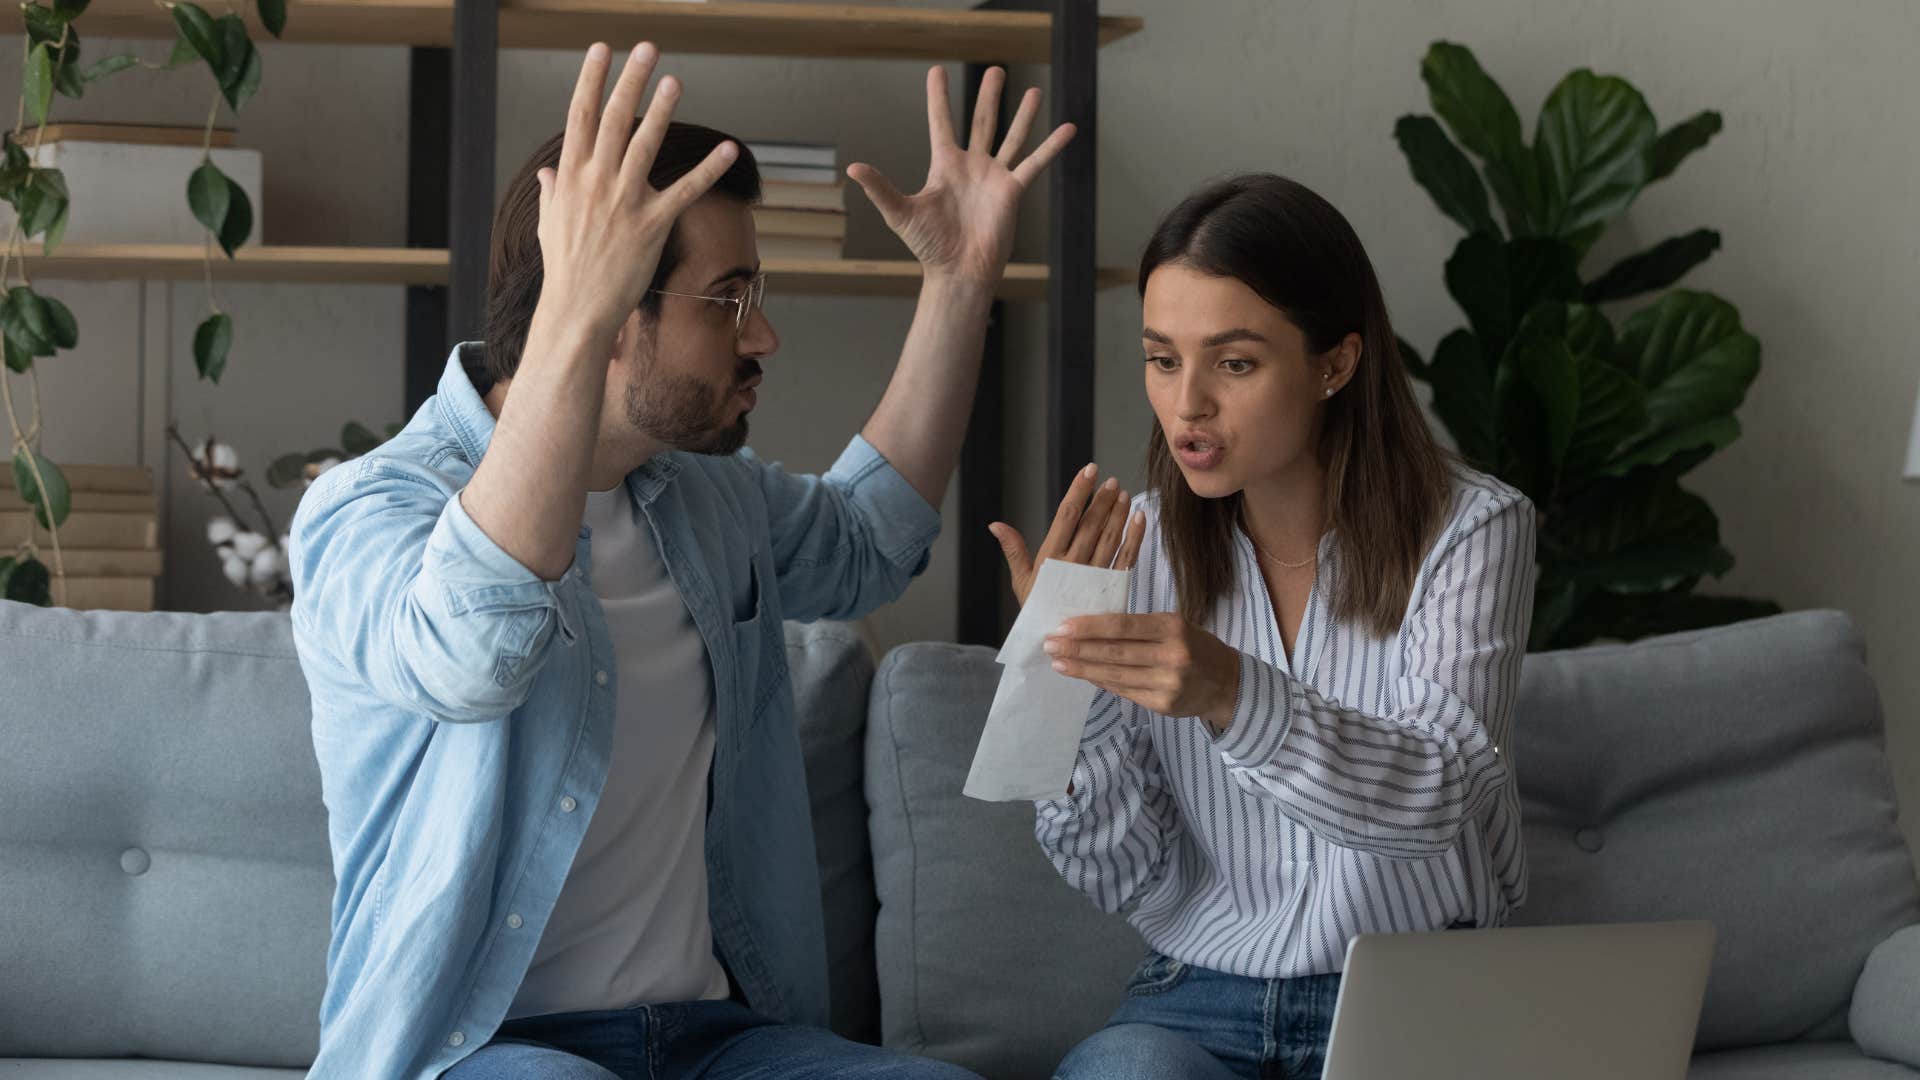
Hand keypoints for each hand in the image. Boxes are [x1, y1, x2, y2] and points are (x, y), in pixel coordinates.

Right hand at [532, 43, 740, 342]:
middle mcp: (596, 181)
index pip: (581, 116)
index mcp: (572, 176)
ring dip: (661, 110)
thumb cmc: (565, 269)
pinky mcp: (652, 224)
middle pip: (614, 119)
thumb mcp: (549, 224)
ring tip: (676, 81)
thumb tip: (549, 174)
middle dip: (630, 80)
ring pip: (645, 145)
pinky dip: (709, 168)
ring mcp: (624, 202)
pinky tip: (728, 148)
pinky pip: (685, 190)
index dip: (592, 80)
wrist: (577, 308)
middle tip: (646, 48)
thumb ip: (552, 193)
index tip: (601, 50)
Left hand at [845, 66, 1075, 283]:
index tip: (937, 71)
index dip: (938, 98)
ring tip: (1033, 90)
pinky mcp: (1013, 191)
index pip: (941, 122)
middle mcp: (971, 166)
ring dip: (1022, 114)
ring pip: (1011, 137)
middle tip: (996, 70)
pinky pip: (1035, 163)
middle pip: (981, 121)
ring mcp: (994, 177)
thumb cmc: (928, 246)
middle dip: (988, 96)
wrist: (958, 271)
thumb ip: (880, 188)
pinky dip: (1052, 146)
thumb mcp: (900, 213)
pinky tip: (1068, 128)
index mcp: (944, 166)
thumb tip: (852, 167)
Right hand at [990, 463, 1144, 607]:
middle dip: (1102, 500)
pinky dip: (1135, 537)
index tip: (1088, 471)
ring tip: (1123, 494)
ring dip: (1118, 514)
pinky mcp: (1112, 588)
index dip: (1078, 491)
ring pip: (1110, 538)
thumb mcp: (1021, 581)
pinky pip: (1127, 559)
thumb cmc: (1037, 610)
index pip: (1066, 516)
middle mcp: (1074, 565)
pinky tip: (1139, 518)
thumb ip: (1013, 549)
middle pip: (1091, 524)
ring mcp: (1095, 576)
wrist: (1058, 645)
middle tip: (1111, 480)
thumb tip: (995, 524)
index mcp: (1050, 559)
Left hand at [1044, 614, 1242, 732]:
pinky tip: (1084, 676)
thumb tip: (1089, 631)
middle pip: (1114, 653)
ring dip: (1082, 669)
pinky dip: (1101, 683)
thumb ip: (1137, 629)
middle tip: (1049, 645)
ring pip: (1115, 676)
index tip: (1061, 627)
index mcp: (1172, 627)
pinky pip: (1124, 692)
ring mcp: (1167, 683)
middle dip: (1077, 649)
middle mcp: (1172, 655)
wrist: (1226, 682)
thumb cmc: (1193, 646)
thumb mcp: (1173, 626)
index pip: (1122, 626)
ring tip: (1058, 663)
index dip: (1089, 628)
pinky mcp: (1163, 706)